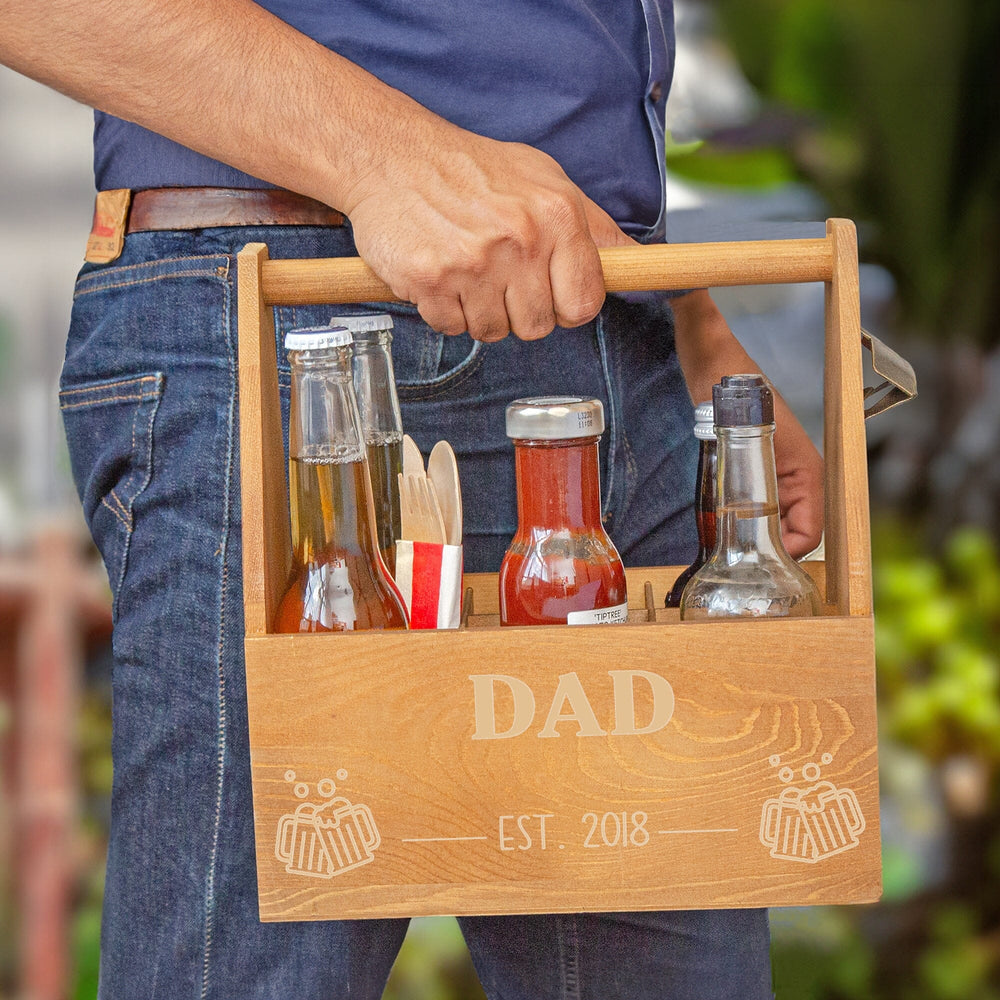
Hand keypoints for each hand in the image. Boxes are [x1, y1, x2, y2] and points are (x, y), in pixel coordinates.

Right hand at [342, 120, 631, 342]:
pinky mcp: (429, 279)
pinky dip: (444, 311)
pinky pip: (451, 327)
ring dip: (479, 312)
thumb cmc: (472, 169)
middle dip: (518, 311)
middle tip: (497, 277)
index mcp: (556, 216)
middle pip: (537, 326)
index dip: (566, 306)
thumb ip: (593, 227)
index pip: (584, 304)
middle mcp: (519, 240)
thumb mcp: (545, 180)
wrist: (392, 155)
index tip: (548, 292)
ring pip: (492, 332)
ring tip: (466, 271)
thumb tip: (639, 264)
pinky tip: (440, 274)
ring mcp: (472, 263)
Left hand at [671, 289, 823, 557]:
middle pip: (789, 541)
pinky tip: (705, 542)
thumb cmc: (713, 362)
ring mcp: (768, 487)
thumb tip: (678, 281)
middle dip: (761, 554)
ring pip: (768, 538)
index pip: (812, 525)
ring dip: (745, 550)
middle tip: (722, 559)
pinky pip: (751, 531)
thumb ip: (697, 314)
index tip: (749, 553)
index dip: (787, 548)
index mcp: (798, 456)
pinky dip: (735, 541)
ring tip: (710, 554)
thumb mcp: (708, 346)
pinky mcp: (747, 492)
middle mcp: (789, 476)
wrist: (699, 371)